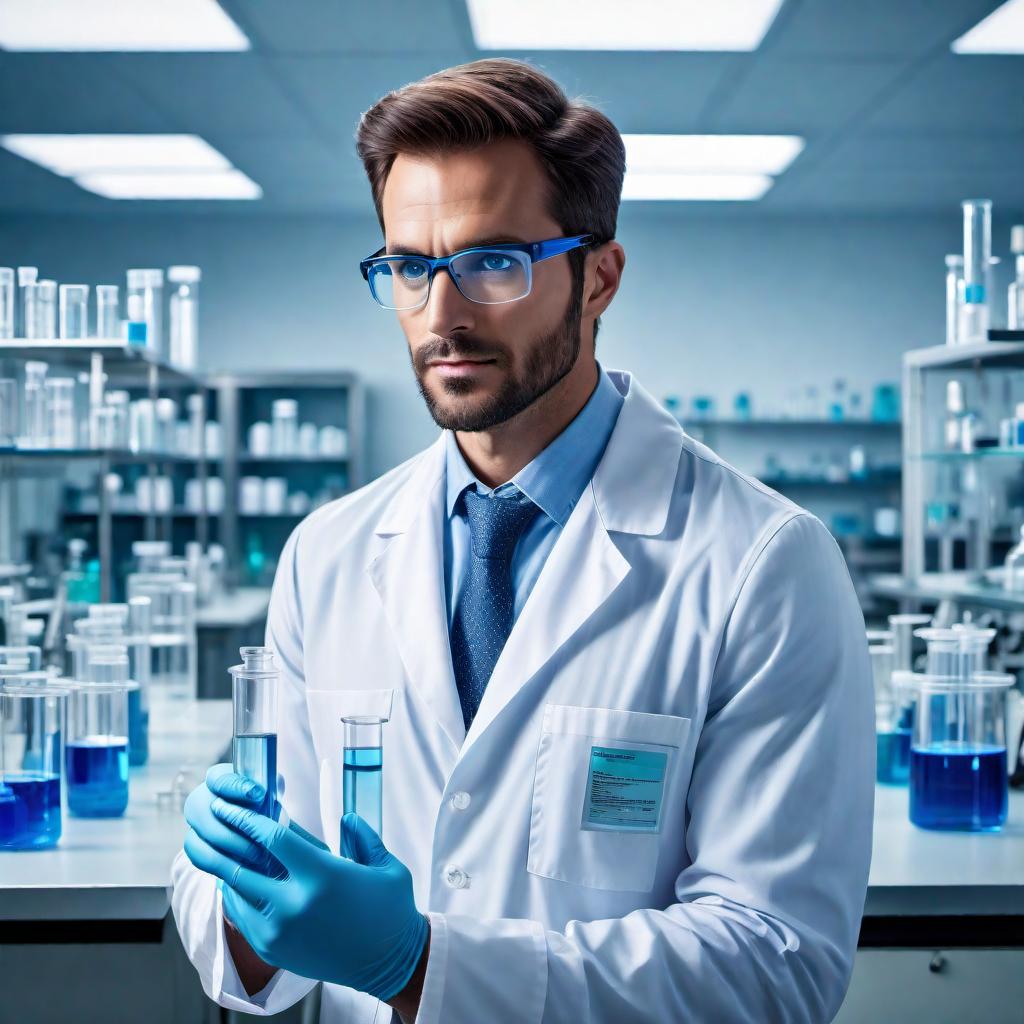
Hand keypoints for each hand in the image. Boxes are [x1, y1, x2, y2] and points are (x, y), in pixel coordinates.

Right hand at [183, 764, 327, 883]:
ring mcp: (195, 824)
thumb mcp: (271, 800)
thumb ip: (273, 793)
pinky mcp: (195, 847)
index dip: (236, 785)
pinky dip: (219, 864)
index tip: (259, 793)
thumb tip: (286, 785)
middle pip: (205, 809)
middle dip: (235, 824)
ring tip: (259, 858)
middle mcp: (203, 799)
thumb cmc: (265, 811)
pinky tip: (241, 871)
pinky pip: (198, 857)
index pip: (219, 777)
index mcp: (220, 779)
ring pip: (200, 836)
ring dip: (230, 847)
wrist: (250, 837)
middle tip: (262, 836)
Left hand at [188, 805, 427, 1001]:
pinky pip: (241, 918)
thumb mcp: (386, 865)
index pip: (272, 839)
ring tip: (223, 849)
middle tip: (216, 822)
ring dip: (229, 869)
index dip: (249, 819)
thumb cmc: (392, 911)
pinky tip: (237, 882)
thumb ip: (363, 837)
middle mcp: (295, 904)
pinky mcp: (274, 950)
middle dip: (227, 840)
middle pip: (243, 866)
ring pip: (237, 893)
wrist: (389, 964)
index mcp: (323, 876)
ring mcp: (280, 931)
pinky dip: (236, 897)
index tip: (233, 806)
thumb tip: (346, 818)